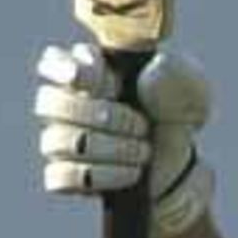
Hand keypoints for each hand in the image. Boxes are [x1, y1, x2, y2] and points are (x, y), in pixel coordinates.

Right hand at [35, 42, 214, 237]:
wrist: (181, 162)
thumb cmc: (175, 112)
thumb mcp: (188, 87)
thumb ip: (172, 74)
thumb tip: (149, 75)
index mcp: (93, 70)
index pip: (55, 61)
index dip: (67, 70)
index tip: (97, 82)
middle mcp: (67, 103)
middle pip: (50, 103)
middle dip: (102, 115)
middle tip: (141, 124)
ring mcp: (61, 139)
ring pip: (60, 141)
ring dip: (112, 147)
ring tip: (145, 149)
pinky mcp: (64, 175)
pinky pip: (63, 176)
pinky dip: (104, 175)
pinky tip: (132, 171)